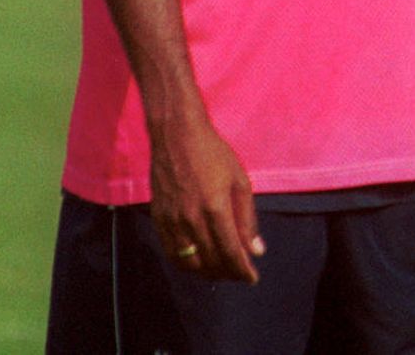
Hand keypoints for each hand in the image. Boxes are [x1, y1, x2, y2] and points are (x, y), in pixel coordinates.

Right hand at [149, 113, 265, 282]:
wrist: (176, 137)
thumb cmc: (214, 155)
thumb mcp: (240, 182)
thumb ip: (247, 219)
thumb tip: (256, 250)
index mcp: (215, 208)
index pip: (231, 252)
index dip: (243, 270)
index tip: (252, 278)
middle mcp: (191, 219)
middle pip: (211, 261)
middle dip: (228, 273)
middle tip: (239, 273)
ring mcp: (172, 221)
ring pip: (189, 262)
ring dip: (208, 272)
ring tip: (222, 271)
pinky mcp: (158, 219)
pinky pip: (171, 253)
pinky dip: (186, 264)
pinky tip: (198, 262)